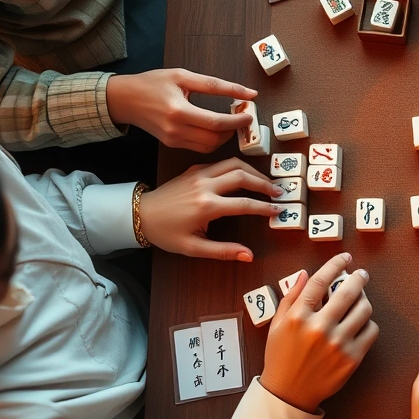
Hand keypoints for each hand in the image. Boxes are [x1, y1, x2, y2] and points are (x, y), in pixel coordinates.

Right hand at [107, 69, 258, 152]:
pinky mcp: (172, 144)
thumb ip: (217, 85)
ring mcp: (173, 140)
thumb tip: (248, 92)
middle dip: (233, 130)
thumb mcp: (184, 76)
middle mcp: (175, 130)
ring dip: (224, 137)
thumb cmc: (152, 83)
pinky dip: (212, 140)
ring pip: (209, 147)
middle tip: (242, 118)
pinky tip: (216, 128)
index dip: (237, 121)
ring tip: (230, 122)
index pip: (216, 123)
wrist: (124, 99)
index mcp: (178, 111)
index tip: (249, 114)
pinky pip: (199, 147)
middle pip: (215, 139)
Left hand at [138, 158, 282, 261]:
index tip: (278, 211)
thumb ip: (223, 251)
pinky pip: (221, 163)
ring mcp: (199, 174)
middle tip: (279, 192)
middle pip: (243, 176)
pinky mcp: (194, 169)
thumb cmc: (166, 233)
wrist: (140, 214)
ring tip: (266, 182)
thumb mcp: (193, 248)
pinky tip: (244, 176)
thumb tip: (249, 256)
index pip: (244, 204)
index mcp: (206, 206)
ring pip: (233, 163)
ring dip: (253, 171)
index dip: (264, 208)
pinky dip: (237, 166)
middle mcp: (205, 186)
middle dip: (264, 184)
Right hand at [260, 254, 378, 412]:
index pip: (321, 281)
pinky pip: (371, 331)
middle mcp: (319, 328)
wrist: (289, 393)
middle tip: (361, 275)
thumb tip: (306, 274)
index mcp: (299, 317)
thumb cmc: (280, 356)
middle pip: (348, 291)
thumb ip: (291, 297)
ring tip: (359, 300)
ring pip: (364, 309)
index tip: (344, 258)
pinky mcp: (352, 358)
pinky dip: (368, 323)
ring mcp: (338, 343)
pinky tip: (360, 323)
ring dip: (363, 300)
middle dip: (358, 278)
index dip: (335, 264)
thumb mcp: (277, 325)